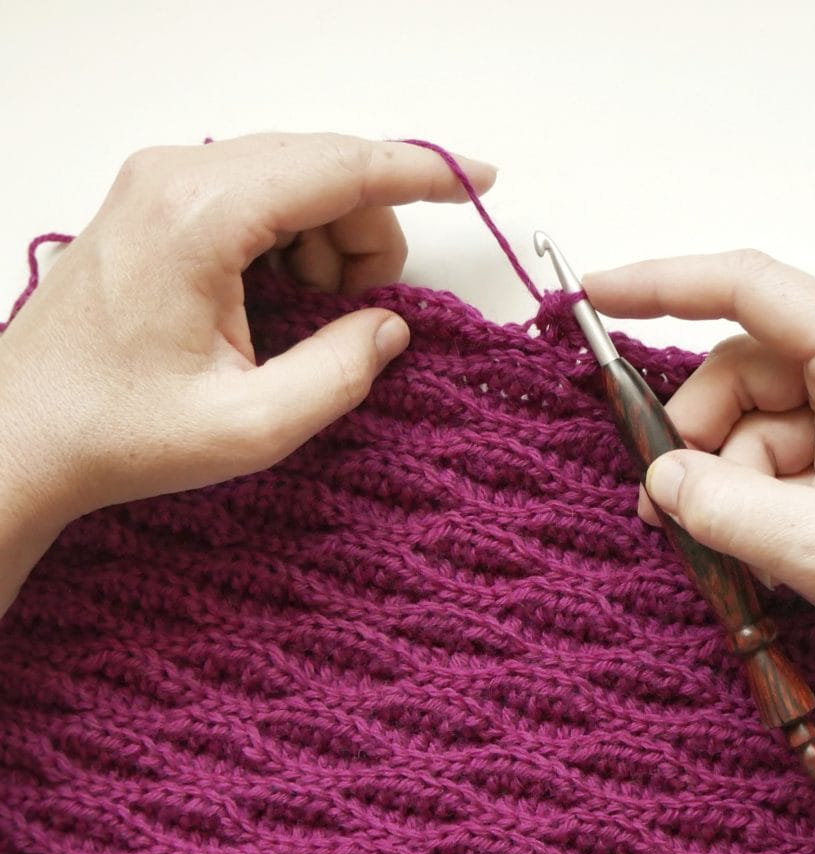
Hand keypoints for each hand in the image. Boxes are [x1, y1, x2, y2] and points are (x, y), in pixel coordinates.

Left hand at [0, 133, 494, 612]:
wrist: (22, 435)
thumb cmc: (118, 432)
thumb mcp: (251, 426)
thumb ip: (341, 373)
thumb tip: (392, 328)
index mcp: (200, 216)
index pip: (339, 167)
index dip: (420, 173)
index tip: (478, 182)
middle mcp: (176, 177)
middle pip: (323, 169)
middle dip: (370, 235)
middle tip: (365, 317)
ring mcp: (162, 185)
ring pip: (296, 182)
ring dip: (331, 246)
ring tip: (310, 324)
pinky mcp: (158, 205)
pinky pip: (260, 199)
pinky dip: (295, 247)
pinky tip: (280, 305)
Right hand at [583, 250, 814, 723]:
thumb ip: (722, 508)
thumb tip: (659, 480)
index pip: (751, 288)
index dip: (664, 284)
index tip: (598, 295)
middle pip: (742, 369)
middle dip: (695, 435)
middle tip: (666, 503)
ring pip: (754, 419)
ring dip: (725, 479)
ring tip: (729, 545)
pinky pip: (780, 454)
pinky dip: (755, 497)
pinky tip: (763, 548)